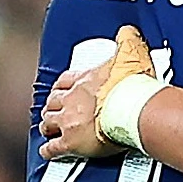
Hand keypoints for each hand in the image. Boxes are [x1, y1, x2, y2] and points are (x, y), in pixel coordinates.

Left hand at [38, 25, 152, 160]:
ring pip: (48, 123)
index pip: (65, 81)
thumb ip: (127, 40)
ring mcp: (69, 121)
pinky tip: (48, 151)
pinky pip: (53, 148)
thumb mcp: (132, 53)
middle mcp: (72, 99)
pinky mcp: (71, 142)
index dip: (62, 87)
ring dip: (49, 126)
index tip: (63, 90)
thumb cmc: (134, 84)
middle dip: (53, 107)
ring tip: (51, 130)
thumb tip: (128, 30)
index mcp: (84, 80)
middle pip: (53, 103)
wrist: (134, 107)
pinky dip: (49, 150)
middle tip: (56, 112)